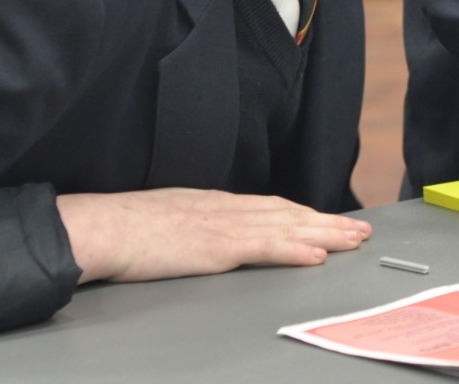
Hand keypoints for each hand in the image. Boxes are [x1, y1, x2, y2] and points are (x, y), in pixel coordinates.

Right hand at [56, 188, 372, 283]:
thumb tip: (206, 236)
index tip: (328, 218)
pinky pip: (266, 247)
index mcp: (213, 203)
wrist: (99, 227)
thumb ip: (194, 225)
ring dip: (325, 233)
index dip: (304, 212)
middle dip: (328, 221)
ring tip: (354, 239)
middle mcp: (226, 209)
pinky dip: (295, 249)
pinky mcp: (216, 246)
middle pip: (289, 213)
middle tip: (360, 229)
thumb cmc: (122, 229)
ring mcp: (224, 226)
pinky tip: (317, 254)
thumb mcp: (167, 219)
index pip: (270, 206)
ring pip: (287, 227)